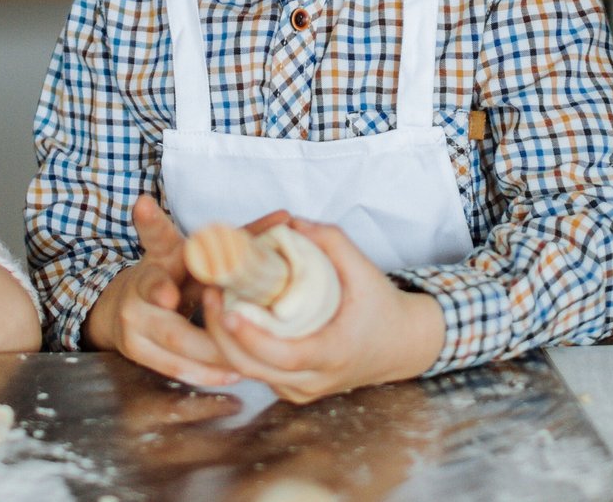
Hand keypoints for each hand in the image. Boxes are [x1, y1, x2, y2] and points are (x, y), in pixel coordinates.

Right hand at [85, 196, 240, 386]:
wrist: (126, 308)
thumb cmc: (176, 275)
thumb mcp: (198, 253)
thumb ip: (239, 238)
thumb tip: (286, 217)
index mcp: (160, 253)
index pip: (154, 233)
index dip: (149, 219)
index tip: (144, 203)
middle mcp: (141, 281)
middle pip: (162, 293)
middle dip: (197, 309)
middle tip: (224, 314)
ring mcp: (132, 317)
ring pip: (175, 339)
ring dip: (213, 351)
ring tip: (248, 358)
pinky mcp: (133, 348)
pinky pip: (172, 366)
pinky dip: (204, 373)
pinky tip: (231, 374)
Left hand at [202, 219, 443, 403]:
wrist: (402, 345)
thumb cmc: (382, 308)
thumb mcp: (365, 270)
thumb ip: (331, 242)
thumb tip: (290, 223)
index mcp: (333, 355)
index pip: (283, 355)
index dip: (251, 336)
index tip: (229, 309)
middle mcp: (314, 380)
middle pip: (252, 367)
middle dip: (221, 332)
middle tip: (210, 293)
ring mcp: (301, 389)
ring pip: (249, 372)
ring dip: (224, 339)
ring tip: (214, 299)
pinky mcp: (292, 388)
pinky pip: (256, 371)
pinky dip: (237, 347)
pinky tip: (229, 316)